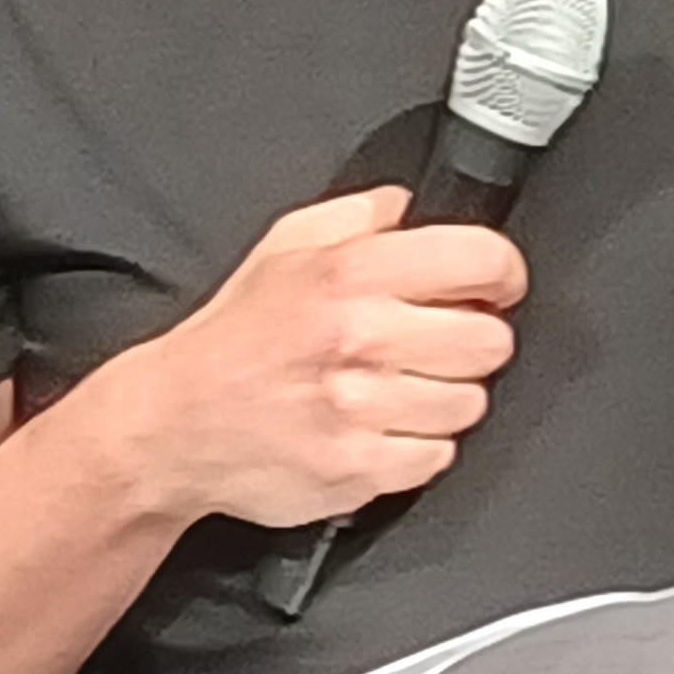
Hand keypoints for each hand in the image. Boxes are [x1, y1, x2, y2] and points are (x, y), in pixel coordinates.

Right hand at [117, 184, 526, 528]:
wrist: (172, 425)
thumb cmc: (231, 338)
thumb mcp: (283, 247)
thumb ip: (355, 215)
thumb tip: (406, 204)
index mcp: (350, 273)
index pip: (480, 259)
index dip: (501, 273)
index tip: (495, 286)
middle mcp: (361, 337)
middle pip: (491, 341)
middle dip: (473, 340)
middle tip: (437, 344)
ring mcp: (362, 409)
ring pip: (471, 403)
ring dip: (446, 397)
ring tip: (398, 389)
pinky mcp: (359, 469)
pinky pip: (438, 457)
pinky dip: (418, 448)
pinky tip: (381, 428)